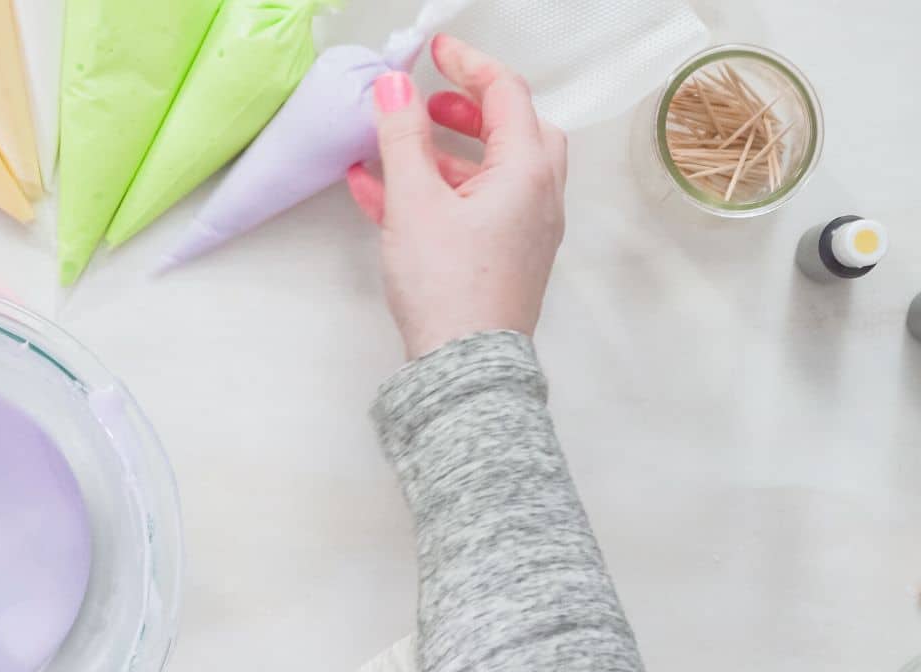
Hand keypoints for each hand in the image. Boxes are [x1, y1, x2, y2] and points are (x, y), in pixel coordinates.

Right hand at [347, 35, 567, 359]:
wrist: (463, 368)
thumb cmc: (449, 288)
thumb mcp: (414, 202)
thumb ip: (402, 138)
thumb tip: (394, 88)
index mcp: (527, 172)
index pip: (506, 94)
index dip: (468, 64)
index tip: (436, 51)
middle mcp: (538, 198)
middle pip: (513, 132)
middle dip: (468, 111)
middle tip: (429, 103)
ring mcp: (524, 232)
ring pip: (490, 174)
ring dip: (444, 155)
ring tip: (396, 150)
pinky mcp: (504, 261)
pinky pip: (475, 211)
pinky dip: (439, 194)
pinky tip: (384, 196)